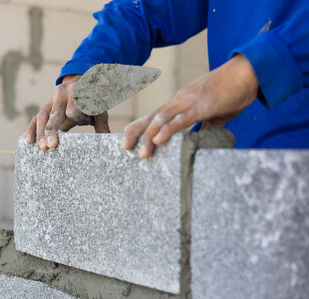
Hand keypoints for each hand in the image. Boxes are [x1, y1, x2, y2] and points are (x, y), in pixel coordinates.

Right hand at [26, 74, 109, 149]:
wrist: (81, 81)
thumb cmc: (93, 99)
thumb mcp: (100, 108)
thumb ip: (102, 123)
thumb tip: (110, 140)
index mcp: (77, 91)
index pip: (74, 109)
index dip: (79, 118)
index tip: (86, 121)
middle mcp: (61, 94)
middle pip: (55, 114)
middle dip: (53, 130)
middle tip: (51, 145)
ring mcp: (50, 99)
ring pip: (43, 117)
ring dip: (41, 133)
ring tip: (42, 147)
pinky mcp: (45, 106)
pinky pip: (36, 118)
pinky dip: (32, 129)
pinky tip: (29, 141)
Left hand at [121, 54, 258, 157]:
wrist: (248, 72)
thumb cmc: (232, 91)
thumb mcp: (213, 113)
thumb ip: (203, 126)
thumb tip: (198, 140)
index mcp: (180, 102)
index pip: (153, 116)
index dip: (139, 127)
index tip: (128, 140)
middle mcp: (179, 101)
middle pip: (150, 117)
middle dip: (135, 132)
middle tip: (124, 148)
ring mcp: (189, 102)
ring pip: (161, 120)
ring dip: (149, 137)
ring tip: (141, 154)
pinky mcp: (202, 107)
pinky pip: (181, 120)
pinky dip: (168, 130)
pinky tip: (159, 140)